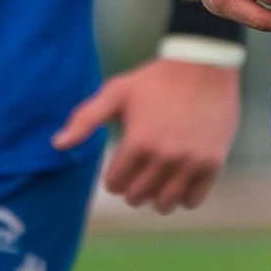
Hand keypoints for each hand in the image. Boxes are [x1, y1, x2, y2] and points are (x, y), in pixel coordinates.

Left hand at [51, 57, 241, 212]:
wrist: (205, 66)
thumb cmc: (155, 80)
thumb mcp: (116, 92)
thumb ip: (85, 119)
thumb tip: (57, 145)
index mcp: (138, 141)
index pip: (115, 184)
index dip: (113, 178)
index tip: (119, 168)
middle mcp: (165, 155)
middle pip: (138, 197)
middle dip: (132, 189)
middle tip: (137, 175)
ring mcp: (190, 161)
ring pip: (165, 203)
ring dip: (157, 197)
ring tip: (157, 181)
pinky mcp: (212, 163)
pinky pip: (193, 200)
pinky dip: (184, 197)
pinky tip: (179, 180)